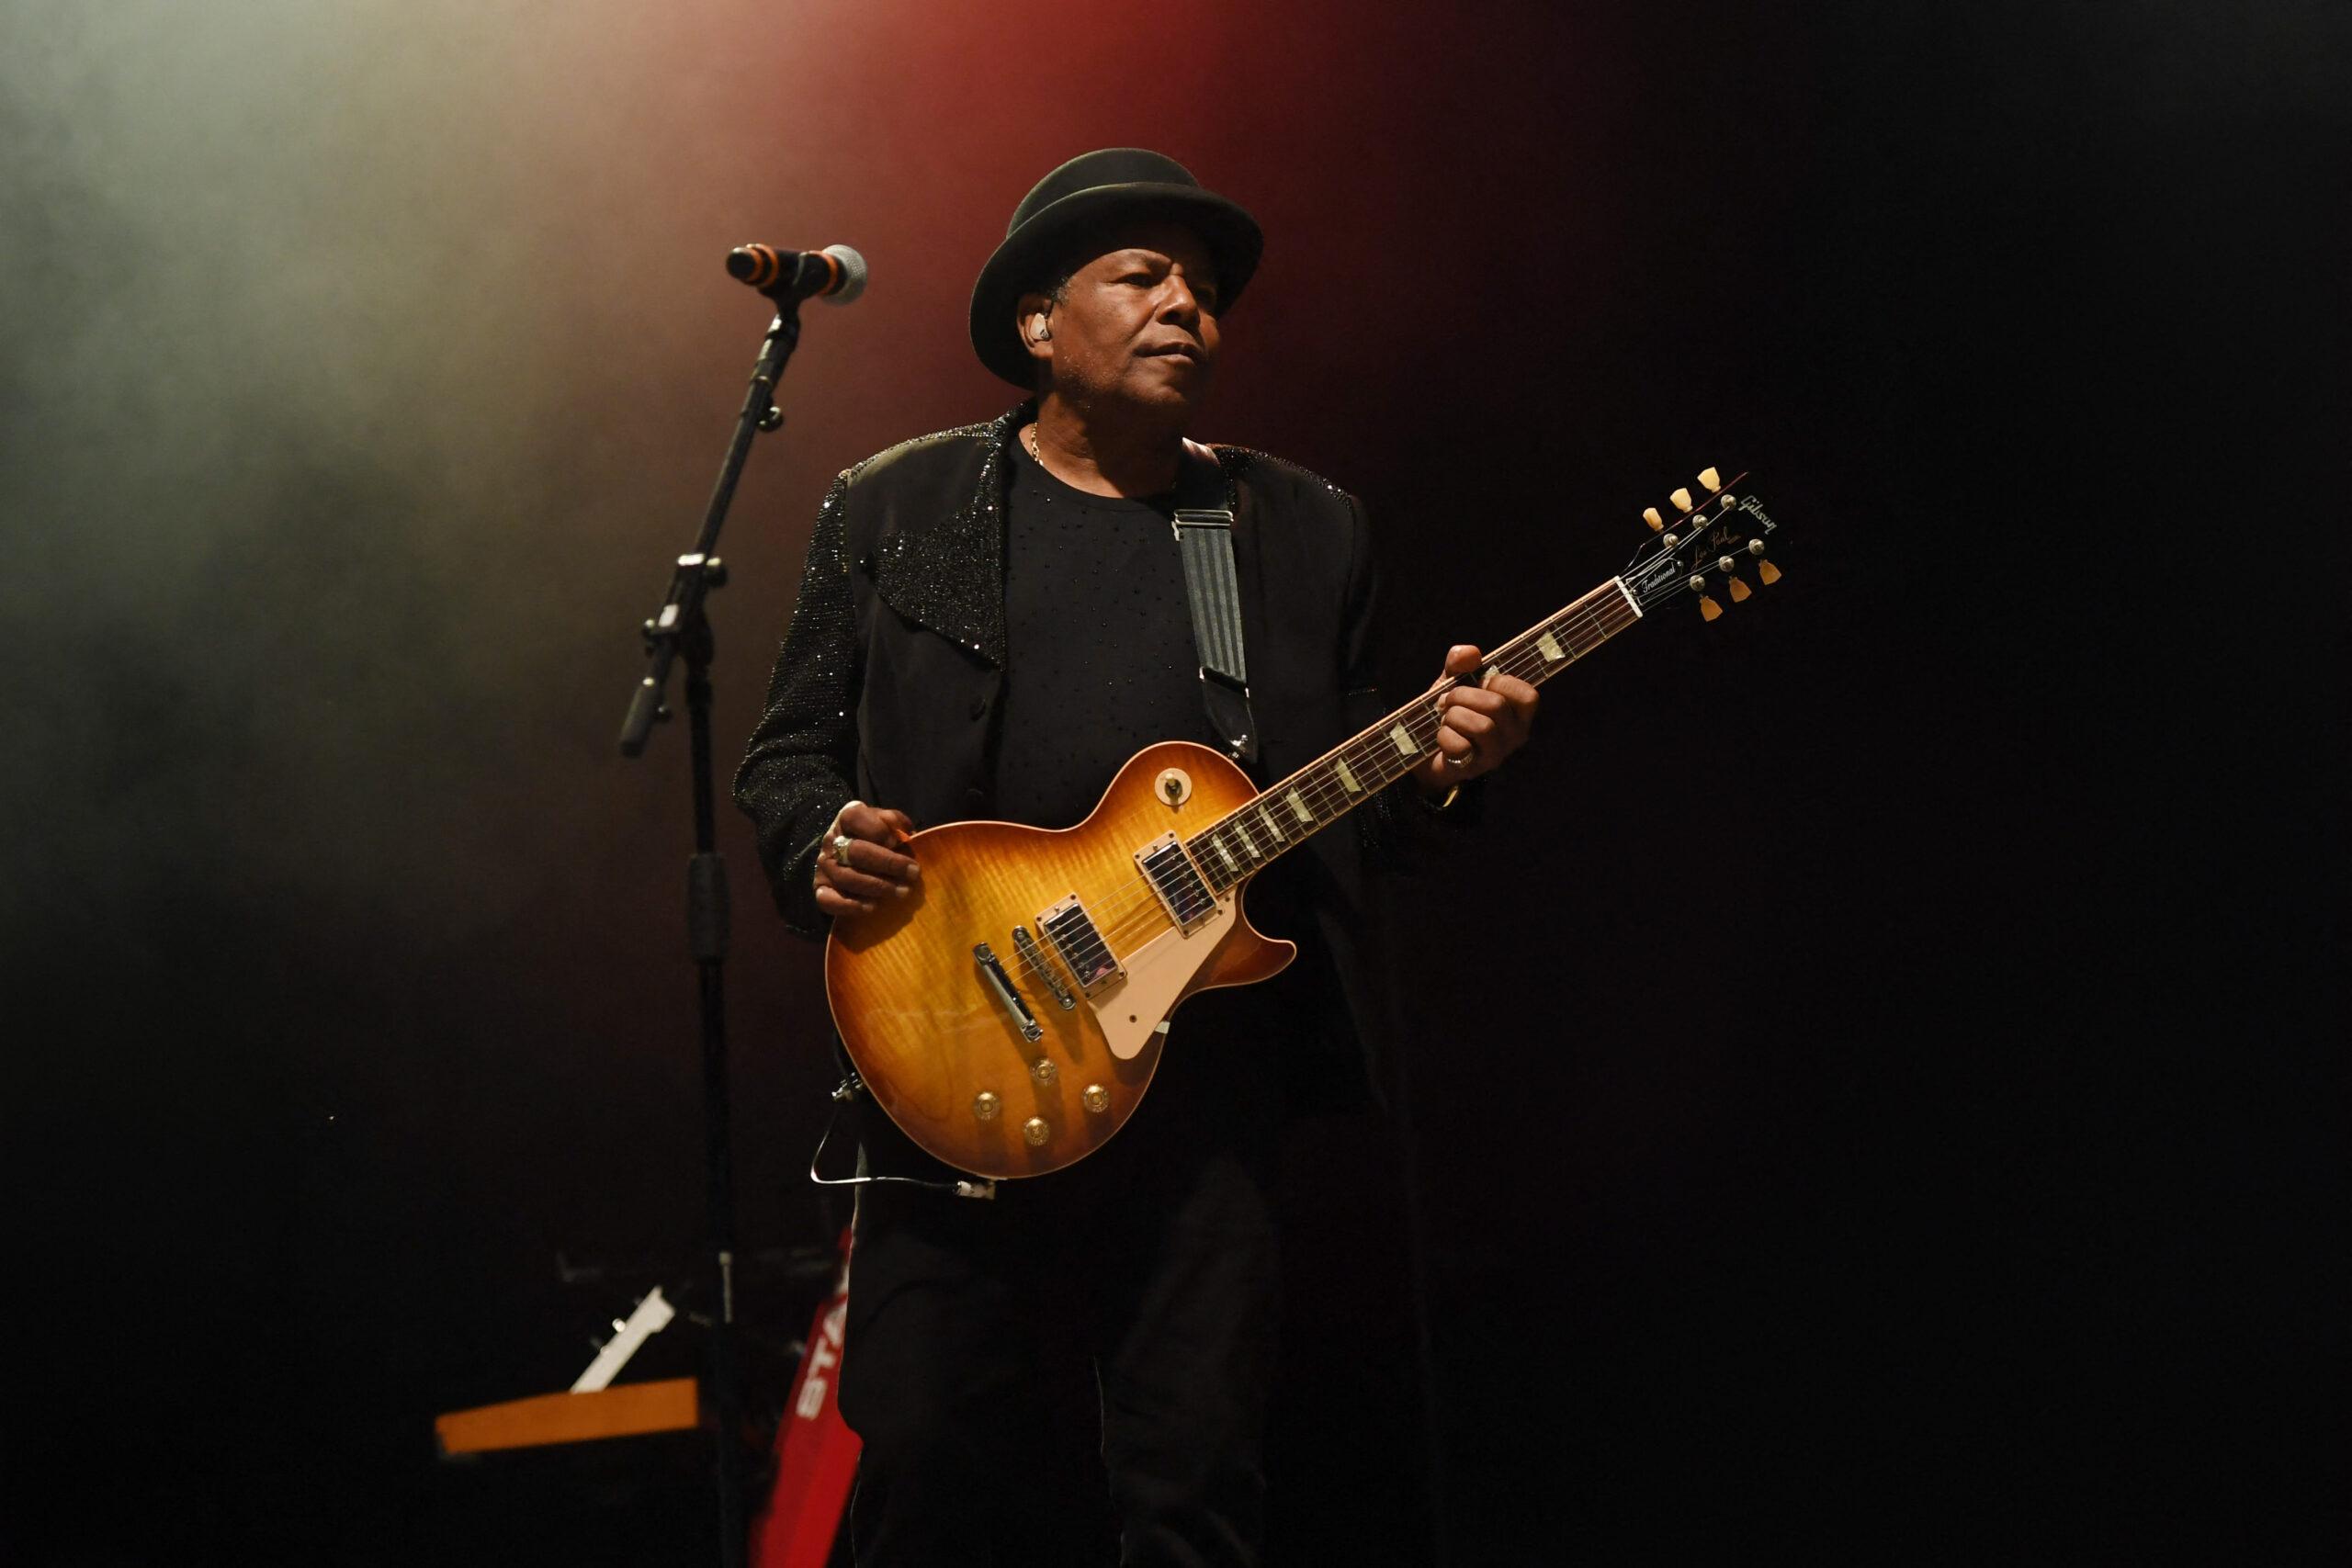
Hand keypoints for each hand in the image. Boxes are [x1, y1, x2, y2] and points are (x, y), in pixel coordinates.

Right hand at [813, 800, 920, 915]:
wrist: (855, 857)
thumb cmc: (878, 838)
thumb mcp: (889, 824)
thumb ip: (896, 822)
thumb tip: (901, 832)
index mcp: (847, 817)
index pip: (855, 818)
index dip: (878, 830)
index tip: (898, 842)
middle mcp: (832, 840)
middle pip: (855, 851)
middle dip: (888, 863)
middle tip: (913, 873)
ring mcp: (824, 865)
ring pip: (846, 877)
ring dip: (877, 886)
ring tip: (902, 892)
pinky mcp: (821, 888)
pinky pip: (827, 900)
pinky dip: (850, 905)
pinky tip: (872, 907)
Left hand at [1407, 644, 1538, 793]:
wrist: (1425, 747)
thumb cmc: (1450, 711)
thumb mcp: (1454, 682)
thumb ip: (1461, 663)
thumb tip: (1470, 652)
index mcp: (1518, 713)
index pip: (1528, 695)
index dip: (1500, 683)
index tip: (1481, 683)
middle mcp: (1514, 735)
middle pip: (1497, 706)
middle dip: (1463, 696)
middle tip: (1449, 700)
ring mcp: (1496, 755)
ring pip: (1481, 726)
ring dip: (1453, 716)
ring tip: (1445, 718)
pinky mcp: (1474, 769)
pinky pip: (1461, 746)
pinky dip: (1444, 736)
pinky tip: (1441, 737)